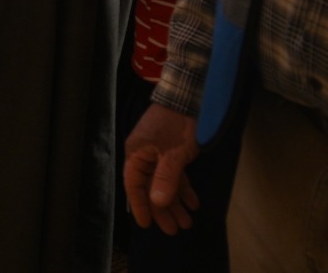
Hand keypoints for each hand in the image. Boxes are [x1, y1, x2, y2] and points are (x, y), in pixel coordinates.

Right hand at [124, 104, 200, 234]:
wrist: (189, 98)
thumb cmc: (177, 126)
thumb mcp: (174, 154)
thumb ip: (165, 178)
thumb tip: (156, 203)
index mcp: (137, 154)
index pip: (134, 186)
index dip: (140, 206)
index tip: (147, 225)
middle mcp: (144, 155)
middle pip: (150, 188)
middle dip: (162, 210)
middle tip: (174, 230)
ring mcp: (157, 153)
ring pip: (164, 183)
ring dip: (175, 202)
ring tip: (187, 222)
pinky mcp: (170, 150)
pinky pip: (174, 174)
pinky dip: (183, 188)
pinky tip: (193, 202)